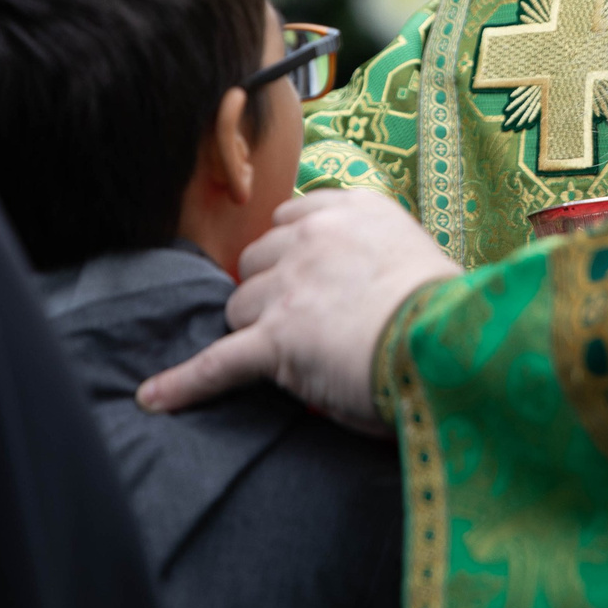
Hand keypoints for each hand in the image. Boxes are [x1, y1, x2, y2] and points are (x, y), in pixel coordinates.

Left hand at [137, 190, 461, 432]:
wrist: (453, 338)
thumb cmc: (452, 310)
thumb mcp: (419, 256)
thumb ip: (378, 254)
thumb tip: (362, 284)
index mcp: (354, 209)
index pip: (293, 215)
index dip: (294, 252)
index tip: (303, 273)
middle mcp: (314, 236)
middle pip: (258, 260)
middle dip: (270, 290)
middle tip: (303, 324)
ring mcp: (289, 286)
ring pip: (240, 306)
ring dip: (255, 330)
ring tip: (292, 361)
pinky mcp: (275, 339)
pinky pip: (218, 362)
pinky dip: (185, 383)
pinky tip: (154, 397)